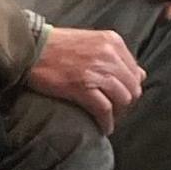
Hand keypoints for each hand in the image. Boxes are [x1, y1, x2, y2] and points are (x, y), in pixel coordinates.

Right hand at [22, 24, 142, 130]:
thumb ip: (115, 56)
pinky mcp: (82, 86)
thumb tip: (140, 75)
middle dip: (126, 103)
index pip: (135, 71)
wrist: (30, 48)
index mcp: (113, 42)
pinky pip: (104, 109)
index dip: (130, 88)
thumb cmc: (57, 46)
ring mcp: (97, 70)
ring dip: (117, 114)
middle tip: (116, 112)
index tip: (121, 98)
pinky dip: (106, 122)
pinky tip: (103, 128)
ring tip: (109, 119)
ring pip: (122, 99)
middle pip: (132, 87)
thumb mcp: (92, 41)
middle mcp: (109, 54)